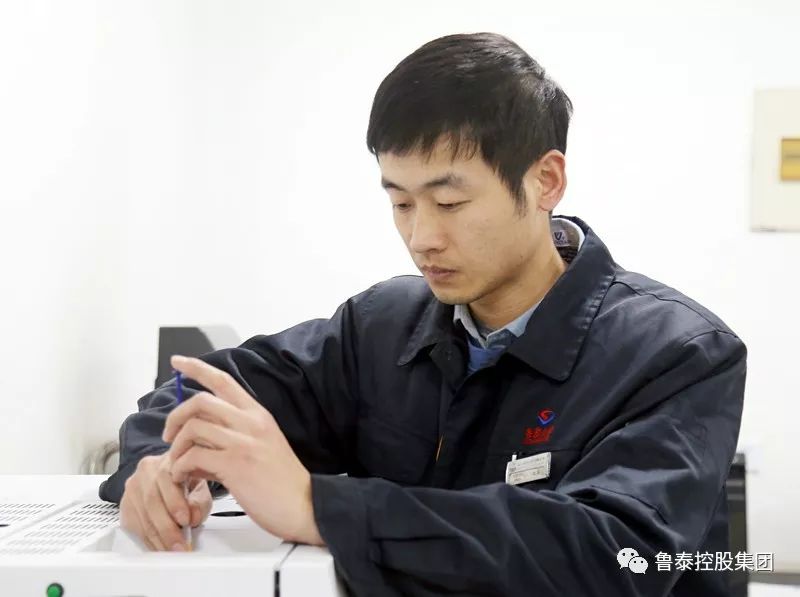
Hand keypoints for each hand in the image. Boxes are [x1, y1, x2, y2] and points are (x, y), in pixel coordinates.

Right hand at [119, 452, 211, 550]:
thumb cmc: (186, 480)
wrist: (169, 477)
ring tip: (172, 549)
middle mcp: (146, 471)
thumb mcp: (200, 485)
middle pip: (152, 501)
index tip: (186, 521)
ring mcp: (132, 488)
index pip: (166, 479)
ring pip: (142, 516)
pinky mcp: (125, 505)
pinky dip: (148, 540)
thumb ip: (200, 500)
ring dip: (158, 538)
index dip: (175, 503)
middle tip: (180, 544)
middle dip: (167, 528)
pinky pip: (134, 525)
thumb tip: (193, 518)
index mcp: (166, 460)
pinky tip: (159, 547)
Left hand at [163, 355, 323, 544]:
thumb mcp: (262, 446)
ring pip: (193, 427)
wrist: (304, 505)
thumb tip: (197, 442)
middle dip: (175, 416)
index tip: (177, 361)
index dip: (197, 368)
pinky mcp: (235, 464)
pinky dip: (180, 467)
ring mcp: (243, 442)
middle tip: (168, 436)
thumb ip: (230, 437)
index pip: (223, 380)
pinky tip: (183, 477)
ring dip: (176, 446)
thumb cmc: (282, 482)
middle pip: (201, 401)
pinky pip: (193, 456)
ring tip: (177, 464)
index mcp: (258, 414)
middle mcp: (251, 422)